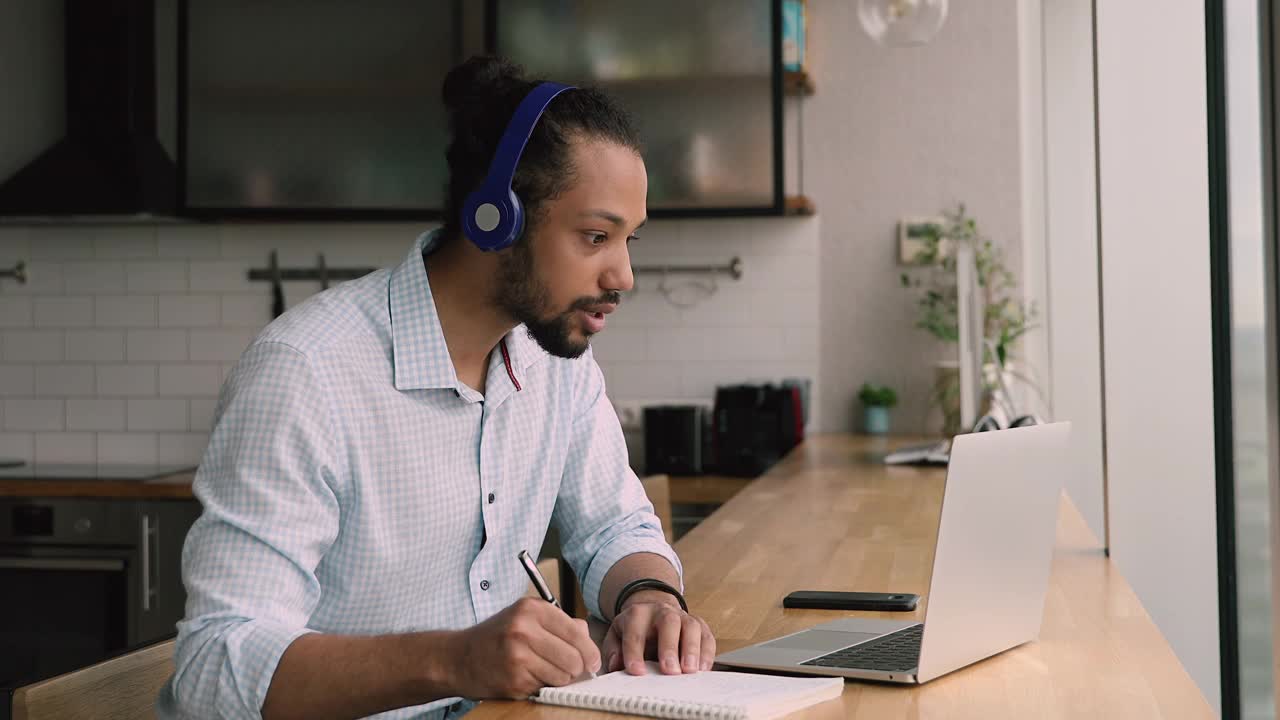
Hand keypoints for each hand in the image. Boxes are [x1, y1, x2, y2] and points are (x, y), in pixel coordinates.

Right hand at [447, 597, 601, 698]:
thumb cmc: (496, 637)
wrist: (457, 657)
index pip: (577, 632)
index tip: (591, 661)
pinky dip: (541, 687)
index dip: (589, 651)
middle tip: (568, 670)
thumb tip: (588, 639)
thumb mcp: (525, 618)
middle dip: (576, 668)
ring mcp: (518, 655)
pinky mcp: (514, 679)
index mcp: (531, 608)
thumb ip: (560, 623)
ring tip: (543, 671)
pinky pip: (545, 688)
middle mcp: (524, 628)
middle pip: (575, 658)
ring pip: (563, 676)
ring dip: (559, 680)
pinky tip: (527, 677)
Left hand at [601, 592, 715, 675]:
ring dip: (691, 649)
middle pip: (668, 623)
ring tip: (689, 671)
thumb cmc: (635, 630)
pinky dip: (707, 653)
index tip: (637, 672)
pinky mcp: (699, 625)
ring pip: (691, 627)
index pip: (635, 632)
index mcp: (638, 614)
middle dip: (669, 647)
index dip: (634, 652)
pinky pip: (707, 636)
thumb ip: (613, 650)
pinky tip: (702, 669)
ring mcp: (683, 617)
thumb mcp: (617, 635)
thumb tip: (616, 666)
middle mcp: (662, 611)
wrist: (654, 612)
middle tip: (670, 671)